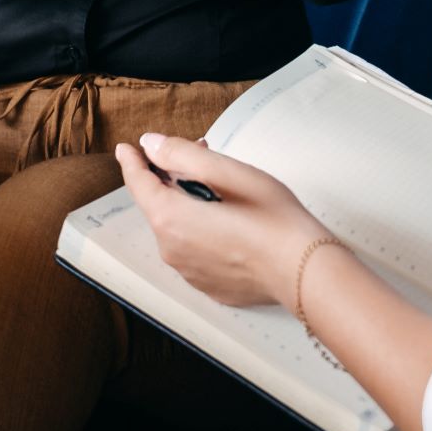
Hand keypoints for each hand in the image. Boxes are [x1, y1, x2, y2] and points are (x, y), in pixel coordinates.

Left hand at [113, 132, 330, 308]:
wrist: (306, 275)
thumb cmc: (273, 218)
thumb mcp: (230, 173)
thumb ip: (183, 155)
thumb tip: (150, 144)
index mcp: (172, 219)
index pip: (139, 184)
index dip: (132, 162)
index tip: (126, 148)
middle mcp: (172, 250)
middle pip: (159, 205)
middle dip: (171, 178)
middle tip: (202, 155)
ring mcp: (189, 273)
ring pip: (176, 228)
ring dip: (187, 205)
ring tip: (220, 188)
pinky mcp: (208, 286)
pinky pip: (193, 251)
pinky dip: (201, 232)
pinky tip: (230, 224)